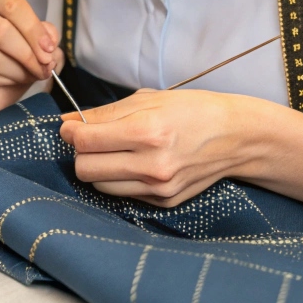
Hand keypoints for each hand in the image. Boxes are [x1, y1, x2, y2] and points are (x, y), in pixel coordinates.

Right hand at [0, 0, 64, 118]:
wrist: (0, 89)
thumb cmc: (19, 56)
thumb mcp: (40, 41)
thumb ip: (47, 34)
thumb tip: (48, 41)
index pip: (12, 4)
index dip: (33, 29)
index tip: (49, 49)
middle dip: (27, 53)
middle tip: (43, 67)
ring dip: (17, 70)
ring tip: (30, 75)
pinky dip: (3, 81)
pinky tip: (10, 81)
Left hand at [59, 89, 277, 206]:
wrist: (235, 137)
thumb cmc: (191, 110)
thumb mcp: (149, 99)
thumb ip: (105, 112)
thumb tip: (67, 121)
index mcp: (147, 131)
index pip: (86, 141)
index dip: (70, 132)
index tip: (70, 126)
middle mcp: (151, 164)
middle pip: (85, 169)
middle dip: (80, 153)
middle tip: (90, 139)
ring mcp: (158, 188)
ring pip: (100, 186)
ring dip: (97, 168)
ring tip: (113, 151)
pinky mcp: (163, 202)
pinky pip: (123, 194)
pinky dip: (119, 179)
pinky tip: (134, 163)